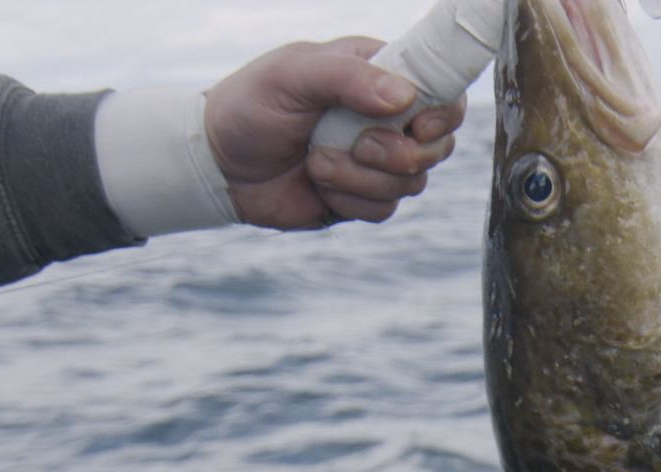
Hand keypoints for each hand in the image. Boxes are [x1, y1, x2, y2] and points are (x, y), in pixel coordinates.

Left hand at [204, 38, 467, 228]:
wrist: (218, 166)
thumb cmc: (250, 106)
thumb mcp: (292, 76)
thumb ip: (347, 78)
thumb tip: (404, 97)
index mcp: (378, 74)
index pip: (442, 90)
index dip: (442, 113)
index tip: (417, 126)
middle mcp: (386, 116)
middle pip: (437, 144)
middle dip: (397, 153)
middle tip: (357, 145)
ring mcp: (377, 159)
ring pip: (412, 181)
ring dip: (361, 178)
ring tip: (316, 162)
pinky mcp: (363, 196)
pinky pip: (385, 208)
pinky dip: (350, 201)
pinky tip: (318, 184)